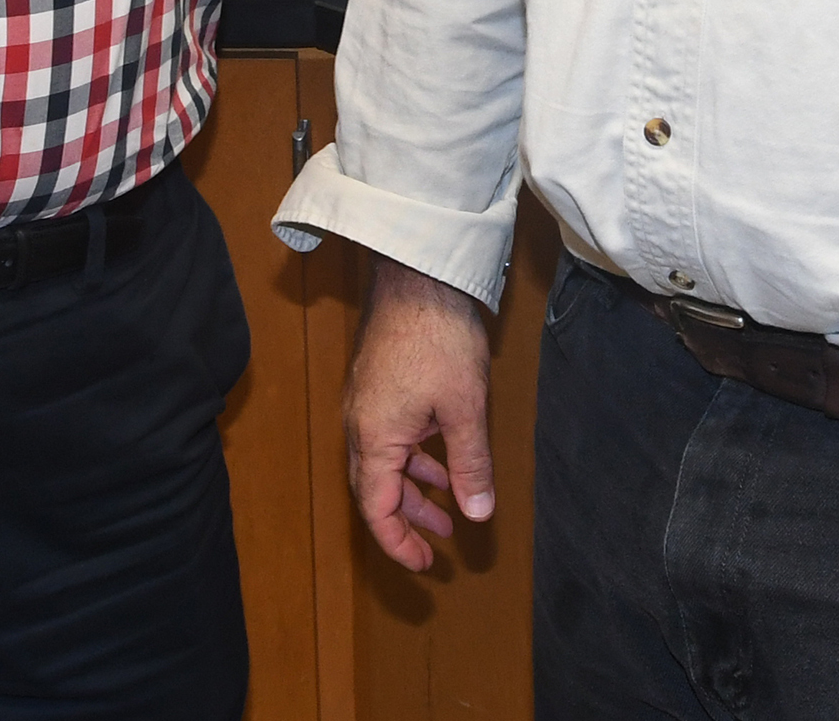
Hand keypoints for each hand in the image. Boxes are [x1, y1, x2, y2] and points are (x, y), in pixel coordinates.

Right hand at [344, 257, 496, 569]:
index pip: (377, 510)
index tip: (425, 564)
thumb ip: (470, 464)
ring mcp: (367, 403)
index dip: (399, 543)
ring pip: (384, 463)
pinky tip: (440, 458)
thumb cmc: (439, 337)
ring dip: (414, 488)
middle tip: (438, 544)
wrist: (417, 274)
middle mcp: (361, 425)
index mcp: (375, 438)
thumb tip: (477, 513)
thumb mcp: (465, 408)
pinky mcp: (378, 384)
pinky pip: (389, 437)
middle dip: (408, 519)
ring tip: (447, 507)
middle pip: (376, 489)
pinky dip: (413, 457)